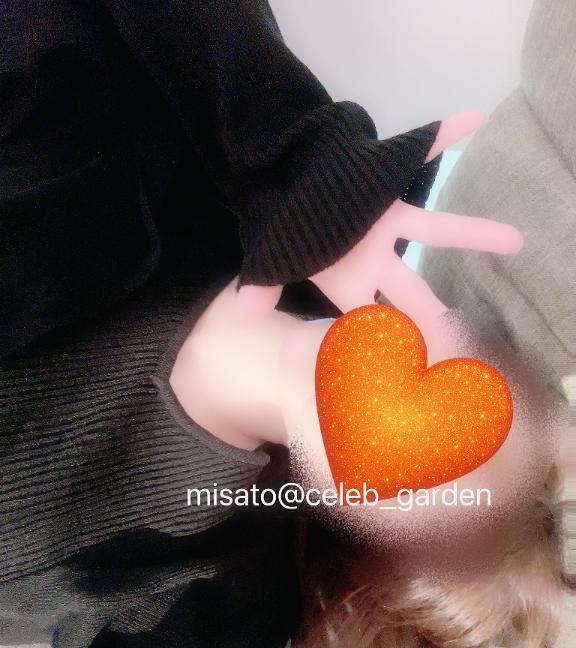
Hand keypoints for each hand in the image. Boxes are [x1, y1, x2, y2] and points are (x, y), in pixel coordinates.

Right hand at [235, 110, 522, 325]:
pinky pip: (422, 151)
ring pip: (435, 227)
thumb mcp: (272, 257)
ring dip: (474, 234)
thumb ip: (262, 287)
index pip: (370, 318)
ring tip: (516, 241)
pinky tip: (478, 119)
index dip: (383, 345)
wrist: (287, 180)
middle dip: (436, 314)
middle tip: (463, 338)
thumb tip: (239, 316)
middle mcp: (377, 254)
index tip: (405, 372)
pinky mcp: (388, 179)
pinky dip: (446, 134)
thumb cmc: (285, 226)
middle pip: (413, 288)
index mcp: (350, 278)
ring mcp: (388, 218)